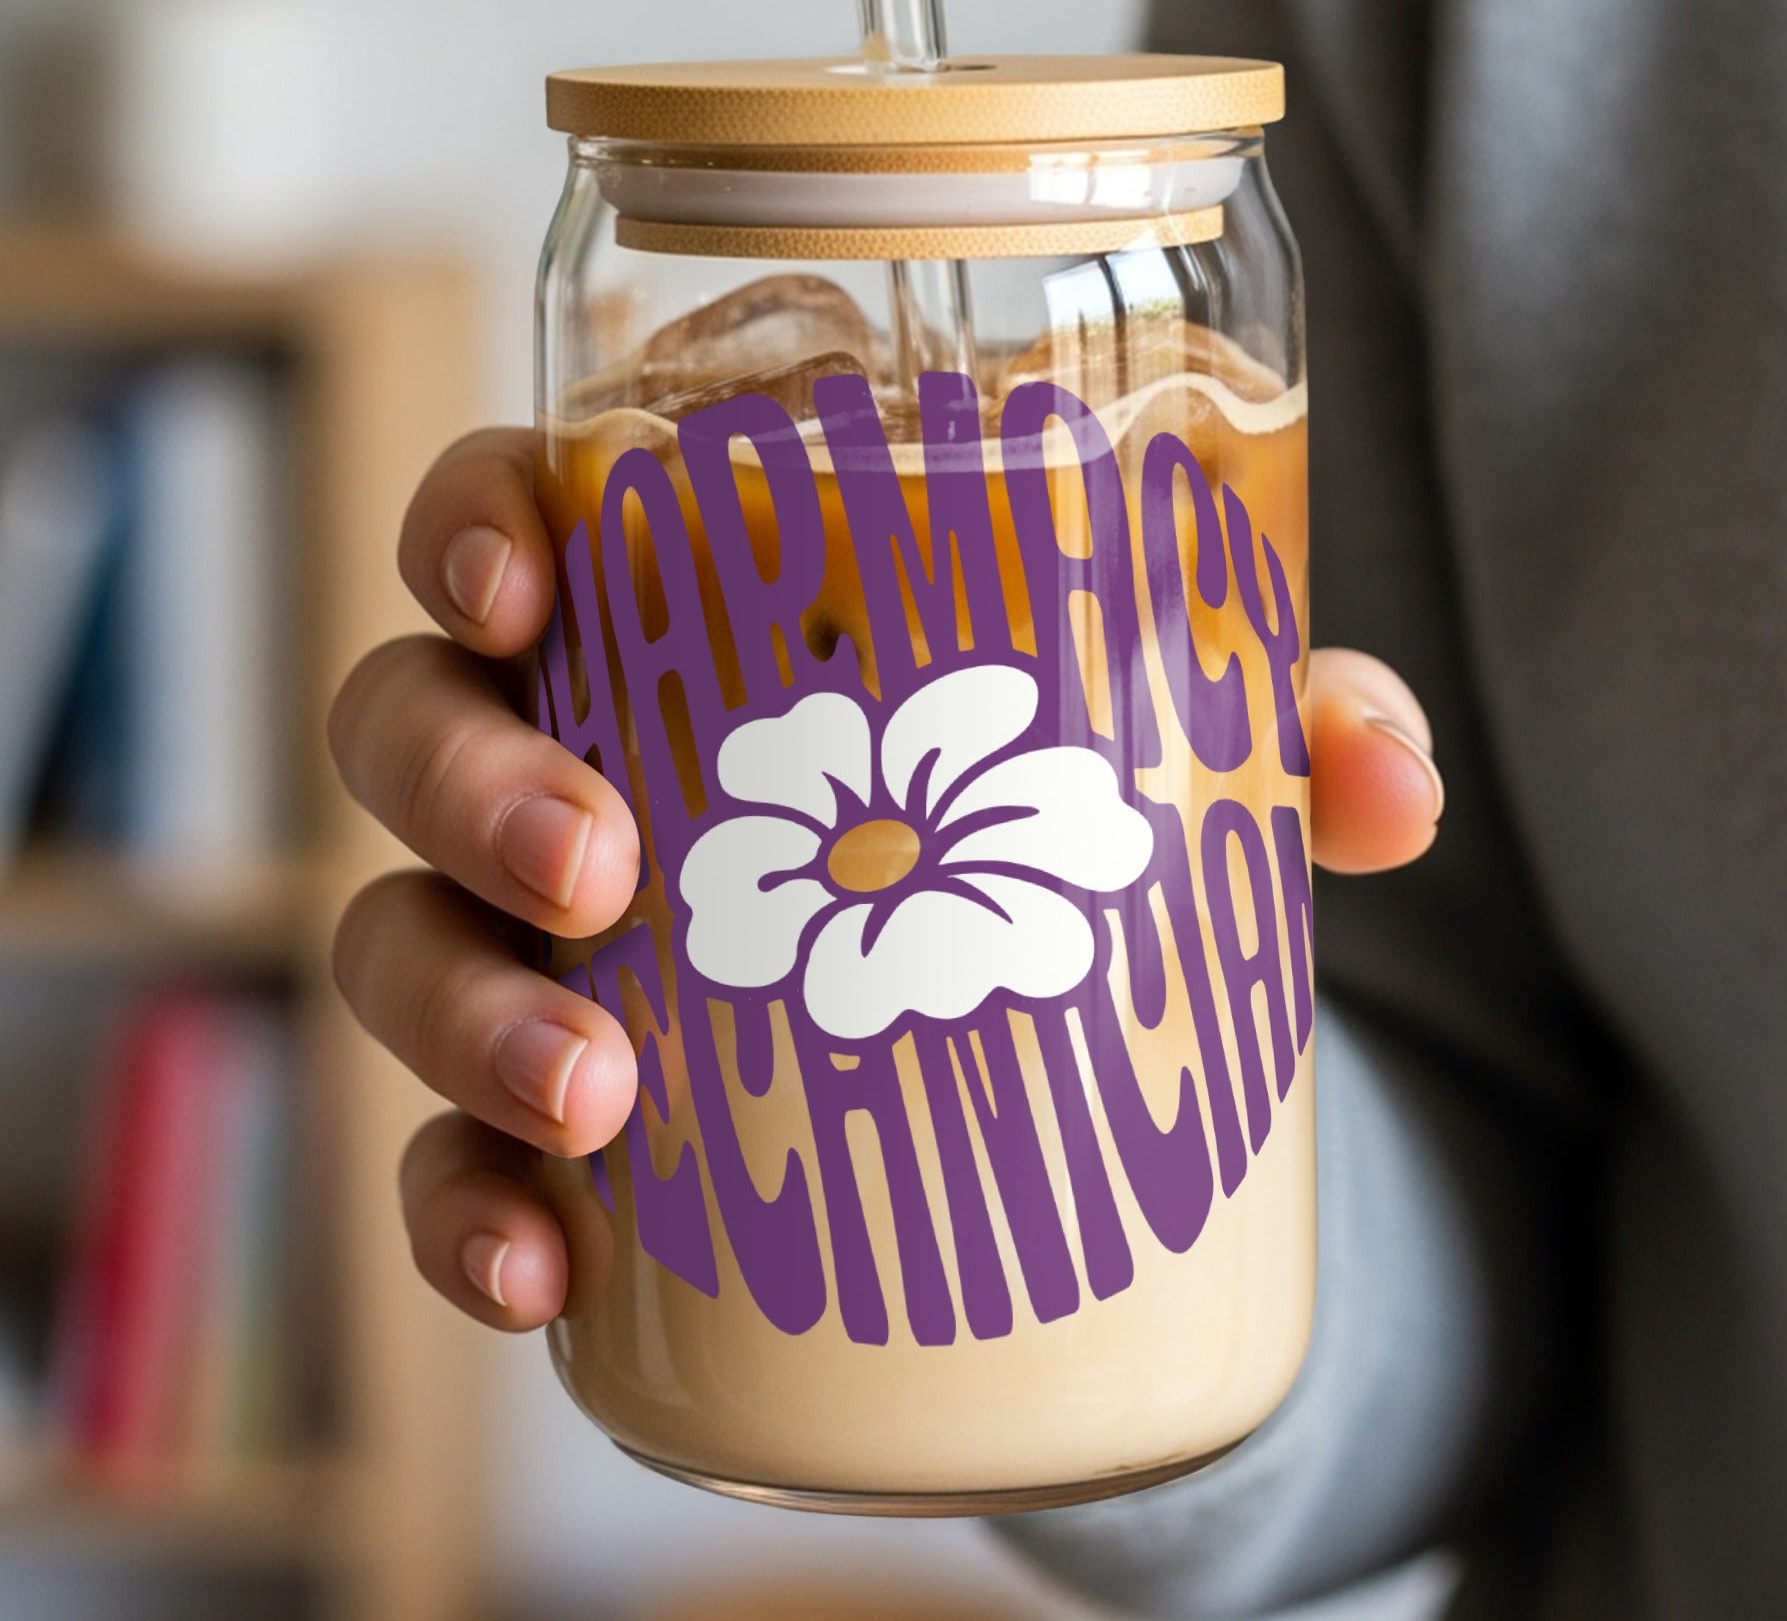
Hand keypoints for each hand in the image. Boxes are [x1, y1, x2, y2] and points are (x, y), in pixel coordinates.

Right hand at [328, 428, 1445, 1331]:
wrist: (1025, 1041)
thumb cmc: (1038, 814)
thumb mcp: (1158, 748)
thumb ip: (1275, 725)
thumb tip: (1387, 781)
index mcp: (670, 619)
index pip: (507, 517)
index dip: (469, 527)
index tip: (524, 584)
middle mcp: (561, 758)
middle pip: (411, 723)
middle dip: (469, 783)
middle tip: (597, 863)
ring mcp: (531, 940)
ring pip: (400, 940)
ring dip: (466, 1013)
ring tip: (592, 1093)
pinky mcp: (544, 1114)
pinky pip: (439, 1155)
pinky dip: (462, 1210)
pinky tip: (543, 1270)